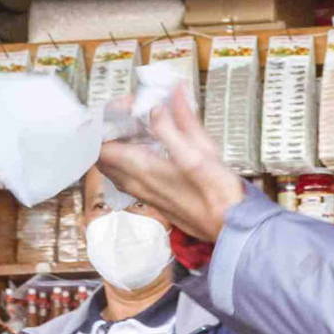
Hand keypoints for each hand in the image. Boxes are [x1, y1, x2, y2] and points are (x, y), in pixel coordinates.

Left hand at [97, 86, 246, 242]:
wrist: (231, 228)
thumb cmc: (220, 194)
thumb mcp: (201, 153)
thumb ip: (177, 125)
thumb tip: (159, 105)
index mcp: (144, 170)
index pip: (102, 147)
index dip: (108, 123)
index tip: (125, 108)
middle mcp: (138, 185)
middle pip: (103, 158)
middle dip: (110, 132)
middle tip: (130, 115)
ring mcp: (145, 194)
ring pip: (115, 169)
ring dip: (119, 146)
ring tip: (139, 129)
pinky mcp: (154, 199)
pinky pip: (128, 178)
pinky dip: (130, 160)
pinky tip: (151, 149)